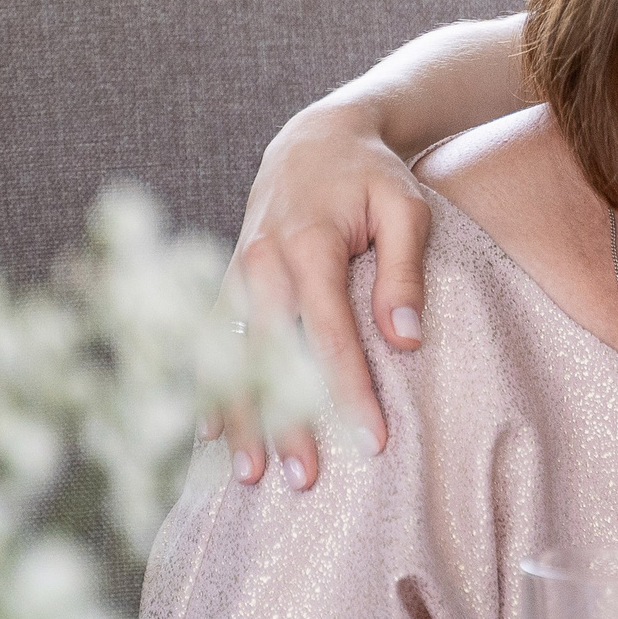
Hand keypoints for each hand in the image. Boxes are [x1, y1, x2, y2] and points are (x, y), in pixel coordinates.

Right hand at [205, 96, 434, 489]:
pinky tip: (211, 435)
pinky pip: (213, 342)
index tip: (371, 440)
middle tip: (303, 479)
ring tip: (248, 475)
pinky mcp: (228, 281)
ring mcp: (238, 272)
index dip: (349, 389)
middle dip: (284, 418)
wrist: (317, 138)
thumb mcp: (407, 208)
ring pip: (230, 355)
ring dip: (238, 415)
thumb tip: (406, 343)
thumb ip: (405, 272)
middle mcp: (262, 262)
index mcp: (310, 243)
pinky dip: (210, 387)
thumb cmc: (373, 177)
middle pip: (270, 354)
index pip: (331, 332)